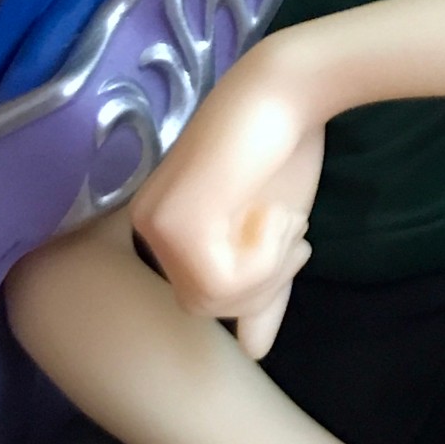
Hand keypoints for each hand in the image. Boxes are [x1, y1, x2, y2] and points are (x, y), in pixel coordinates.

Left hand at [130, 42, 325, 358]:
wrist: (289, 91)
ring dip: (268, 267)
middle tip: (296, 232)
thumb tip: (253, 352)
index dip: (259, 282)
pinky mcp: (172, 221)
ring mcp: (155, 222)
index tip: (293, 239)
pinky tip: (269, 212)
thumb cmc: (283, 150)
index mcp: (167, 225)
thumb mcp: (273, 235)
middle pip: (208, 304)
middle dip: (266, 279)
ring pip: (214, 299)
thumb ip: (263, 290)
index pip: (206, 295)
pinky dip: (261, 259)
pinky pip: (220, 284)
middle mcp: (148, 225)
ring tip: (285, 217)